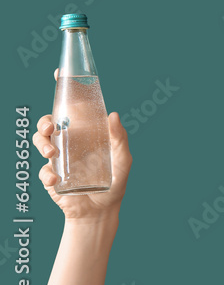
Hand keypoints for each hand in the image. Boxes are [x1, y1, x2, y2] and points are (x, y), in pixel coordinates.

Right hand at [33, 70, 130, 222]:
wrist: (103, 211)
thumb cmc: (115, 181)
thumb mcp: (123, 159)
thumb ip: (120, 138)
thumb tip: (113, 114)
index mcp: (86, 133)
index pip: (73, 109)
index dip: (65, 91)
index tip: (59, 73)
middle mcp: (70, 142)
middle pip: (49, 122)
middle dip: (44, 120)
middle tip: (51, 126)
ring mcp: (59, 159)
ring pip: (39, 141)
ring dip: (42, 143)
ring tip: (52, 152)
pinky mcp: (52, 179)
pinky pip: (43, 172)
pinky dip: (47, 174)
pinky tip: (57, 180)